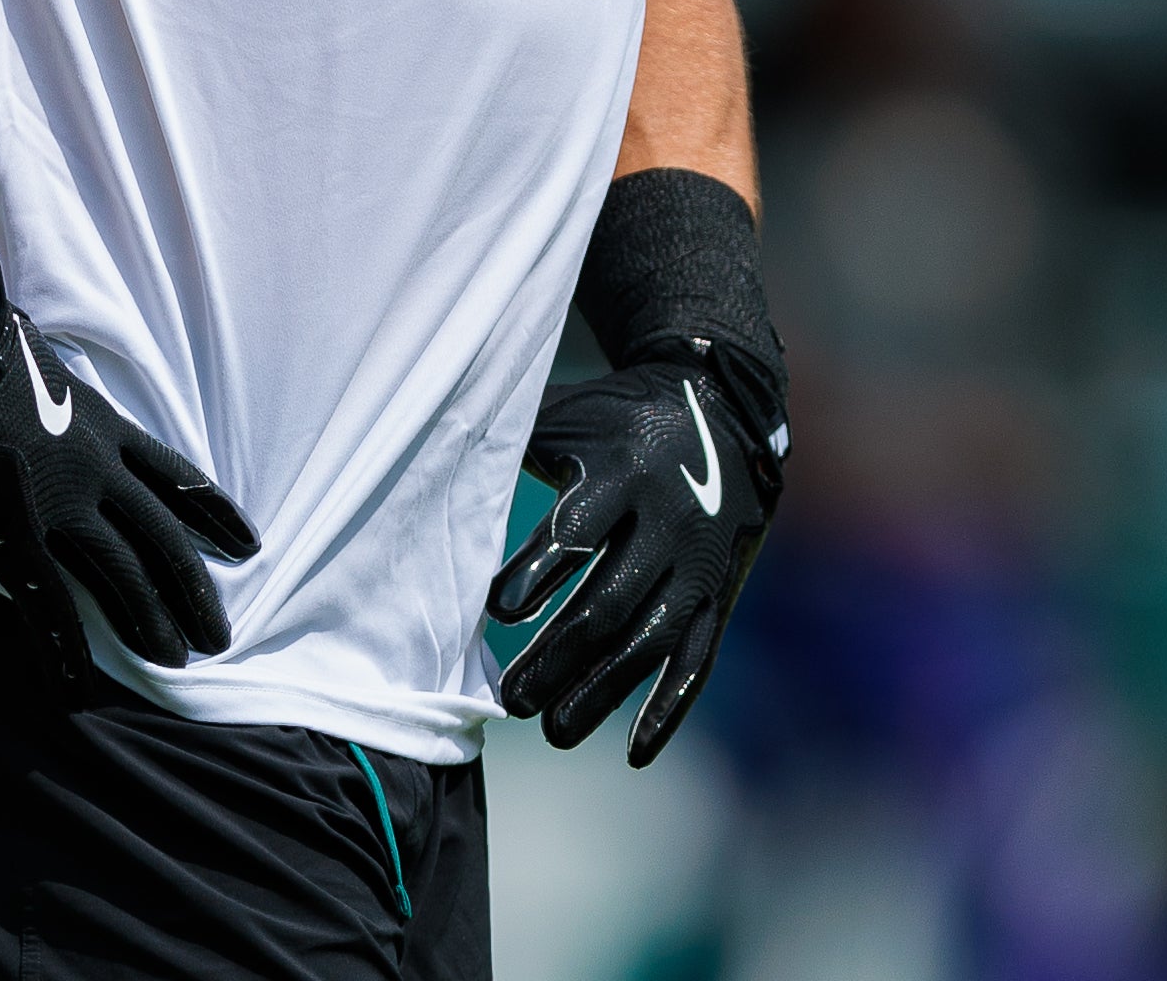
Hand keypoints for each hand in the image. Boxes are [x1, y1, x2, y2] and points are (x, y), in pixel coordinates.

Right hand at [0, 263, 258, 689]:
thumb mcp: (42, 362)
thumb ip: (57, 394)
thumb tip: (52, 392)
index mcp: (104, 425)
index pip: (178, 477)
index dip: (216, 515)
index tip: (251, 546)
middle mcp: (97, 470)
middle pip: (164, 539)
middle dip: (195, 590)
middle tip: (222, 636)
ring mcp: (59, 506)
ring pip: (124, 577)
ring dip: (151, 625)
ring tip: (178, 662)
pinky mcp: (14, 536)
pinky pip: (49, 606)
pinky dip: (66, 652)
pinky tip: (78, 689)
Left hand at [486, 351, 782, 763]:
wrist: (727, 414)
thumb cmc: (619, 421)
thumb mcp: (572, 417)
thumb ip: (516, 447)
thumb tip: (438, 476)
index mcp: (623, 474)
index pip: (577, 532)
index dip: (537, 573)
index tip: (497, 611)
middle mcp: (667, 522)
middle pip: (611, 601)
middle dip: (559, 655)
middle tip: (511, 700)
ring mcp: (698, 565)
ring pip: (652, 640)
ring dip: (603, 691)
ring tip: (554, 731)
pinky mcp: (720, 595)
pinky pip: (700, 659)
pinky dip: (670, 708)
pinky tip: (636, 753)